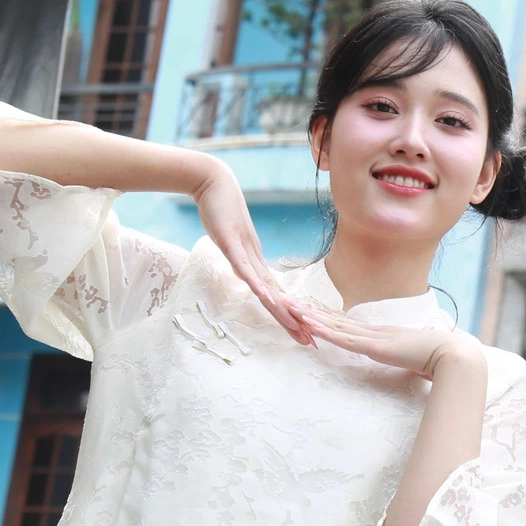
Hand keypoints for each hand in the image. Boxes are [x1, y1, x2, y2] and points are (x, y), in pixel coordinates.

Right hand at [192, 161, 313, 344]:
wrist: (214, 182)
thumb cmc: (223, 212)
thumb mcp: (234, 243)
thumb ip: (242, 260)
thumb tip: (251, 276)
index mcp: (257, 265)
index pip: (276, 298)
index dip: (289, 318)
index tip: (304, 336)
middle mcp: (256, 262)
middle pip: (277, 298)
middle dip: (294, 321)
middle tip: (311, 342)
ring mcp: (245, 252)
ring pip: (266, 286)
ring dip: (281, 308)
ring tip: (296, 326)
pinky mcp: (232, 243)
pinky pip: (244, 267)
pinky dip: (255, 283)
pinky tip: (265, 296)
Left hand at [299, 303, 485, 380]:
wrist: (451, 355)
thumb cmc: (438, 358)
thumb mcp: (414, 358)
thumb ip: (406, 356)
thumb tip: (409, 359)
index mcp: (382, 334)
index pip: (348, 324)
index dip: (327, 316)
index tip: (309, 309)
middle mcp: (375, 331)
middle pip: (336, 320)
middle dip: (311, 311)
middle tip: (288, 301)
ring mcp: (374, 337)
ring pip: (335, 326)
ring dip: (311, 317)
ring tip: (290, 307)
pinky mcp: (375, 347)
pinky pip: (345, 339)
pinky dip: (326, 331)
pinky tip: (310, 325)